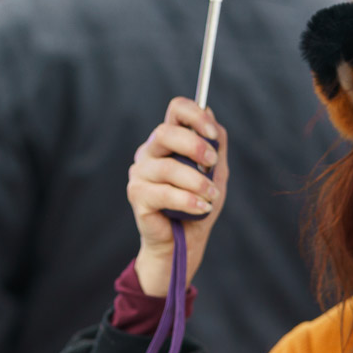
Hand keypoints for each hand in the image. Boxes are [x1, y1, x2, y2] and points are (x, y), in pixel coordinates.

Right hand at [126, 96, 228, 295]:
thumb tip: (210, 114)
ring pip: (168, 167)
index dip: (195, 115)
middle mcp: (149, 152)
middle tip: (212, 165)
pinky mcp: (136, 195)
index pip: (175, 110)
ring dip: (197, 182)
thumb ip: (215, 146)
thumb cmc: (198, 205)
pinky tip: (201, 208)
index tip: (212, 134)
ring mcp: (139, 173)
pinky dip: (188, 200)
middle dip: (194, 146)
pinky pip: (163, 192)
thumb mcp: (215, 173)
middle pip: (165, 132)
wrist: (184, 243)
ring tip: (211, 197)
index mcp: (168, 141)